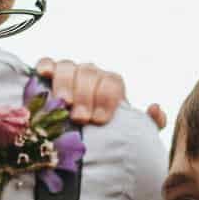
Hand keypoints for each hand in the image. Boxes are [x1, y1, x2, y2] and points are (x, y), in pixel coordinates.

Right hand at [33, 57, 165, 129]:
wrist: (83, 137)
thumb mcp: (131, 132)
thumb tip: (154, 108)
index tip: (100, 120)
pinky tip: (44, 76)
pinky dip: (46, 66)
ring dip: (65, 83)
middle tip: (81, 118)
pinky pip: (47, 63)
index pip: (112, 82)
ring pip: (68, 67)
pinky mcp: (49, 74)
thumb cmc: (105, 134)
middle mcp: (91, 75)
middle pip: (89, 73)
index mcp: (111, 85)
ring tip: (63, 103)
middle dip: (85, 95)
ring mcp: (70, 72)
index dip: (106, 98)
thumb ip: (149, 123)